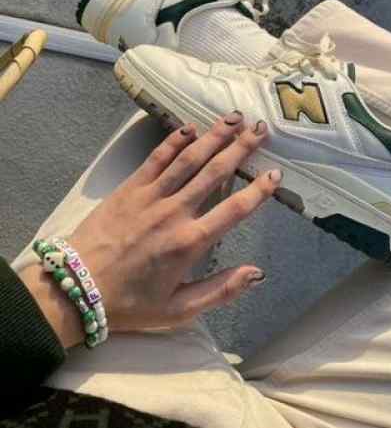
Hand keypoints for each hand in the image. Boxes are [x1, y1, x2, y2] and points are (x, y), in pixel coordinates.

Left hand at [21, 112, 279, 347]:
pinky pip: (156, 158)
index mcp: (190, 242)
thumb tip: (257, 272)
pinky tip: (191, 127)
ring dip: (213, 136)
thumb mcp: (179, 310)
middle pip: (214, 172)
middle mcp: (174, 212)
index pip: (234, 209)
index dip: (258, 190)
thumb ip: (221, 290)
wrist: (76, 288)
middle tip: (261, 128)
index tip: (276, 173)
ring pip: (188, 158)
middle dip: (241, 148)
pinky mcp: (129, 187)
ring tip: (234, 118)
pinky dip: (174, 141)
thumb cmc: (131, 302)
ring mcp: (150, 196)